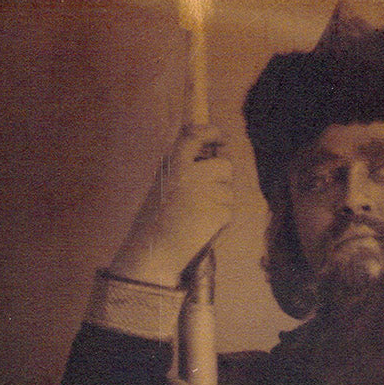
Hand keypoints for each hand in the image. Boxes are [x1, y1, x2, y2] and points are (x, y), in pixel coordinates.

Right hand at [109, 126, 232, 288]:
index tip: (220, 136)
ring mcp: (206, 193)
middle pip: (225, 165)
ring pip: (228, 190)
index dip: (212, 132)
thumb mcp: (164, 185)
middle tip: (211, 193)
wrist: (155, 252)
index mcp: (173, 163)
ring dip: (220, 202)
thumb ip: (186, 169)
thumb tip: (218, 158)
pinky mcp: (218, 213)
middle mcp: (190, 173)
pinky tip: (202, 227)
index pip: (196, 135)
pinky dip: (220, 220)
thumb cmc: (157, 221)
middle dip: (223, 178)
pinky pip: (229, 210)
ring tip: (198, 216)